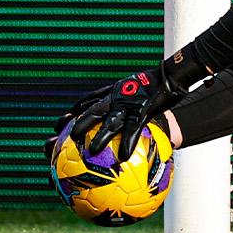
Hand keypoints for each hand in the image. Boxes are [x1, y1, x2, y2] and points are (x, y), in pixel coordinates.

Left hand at [71, 64, 185, 161]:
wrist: (170, 77)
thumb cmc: (155, 84)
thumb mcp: (133, 88)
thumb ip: (124, 99)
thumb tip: (115, 111)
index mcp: (113, 92)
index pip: (88, 101)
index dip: (75, 111)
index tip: (62, 122)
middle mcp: (117, 97)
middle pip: (92, 111)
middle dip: (78, 124)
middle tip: (66, 137)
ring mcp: (128, 104)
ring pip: (110, 122)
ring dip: (100, 136)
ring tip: (92, 150)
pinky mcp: (142, 110)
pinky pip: (133, 129)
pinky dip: (128, 142)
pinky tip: (123, 155)